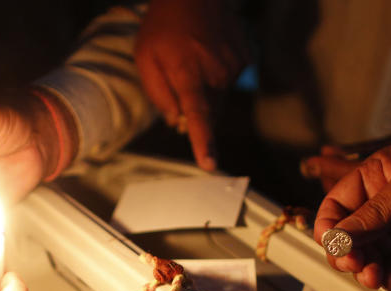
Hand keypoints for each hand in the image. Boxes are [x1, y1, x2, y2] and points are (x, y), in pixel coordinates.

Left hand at [135, 0, 248, 170]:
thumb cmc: (163, 26)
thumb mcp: (145, 58)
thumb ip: (159, 94)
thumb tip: (176, 121)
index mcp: (188, 74)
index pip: (198, 116)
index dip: (204, 142)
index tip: (210, 164)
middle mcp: (215, 73)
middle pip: (210, 112)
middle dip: (197, 109)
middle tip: (182, 80)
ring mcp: (234, 66)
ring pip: (221, 97)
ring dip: (207, 89)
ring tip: (194, 59)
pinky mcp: (245, 59)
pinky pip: (231, 81)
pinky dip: (219, 75)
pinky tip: (208, 53)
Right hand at [313, 118, 390, 290]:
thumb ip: (380, 210)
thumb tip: (339, 237)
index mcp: (376, 178)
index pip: (337, 208)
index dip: (329, 229)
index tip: (335, 246)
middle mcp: (388, 206)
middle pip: (352, 239)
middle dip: (349, 255)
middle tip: (356, 266)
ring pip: (376, 257)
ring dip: (370, 270)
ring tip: (375, 277)